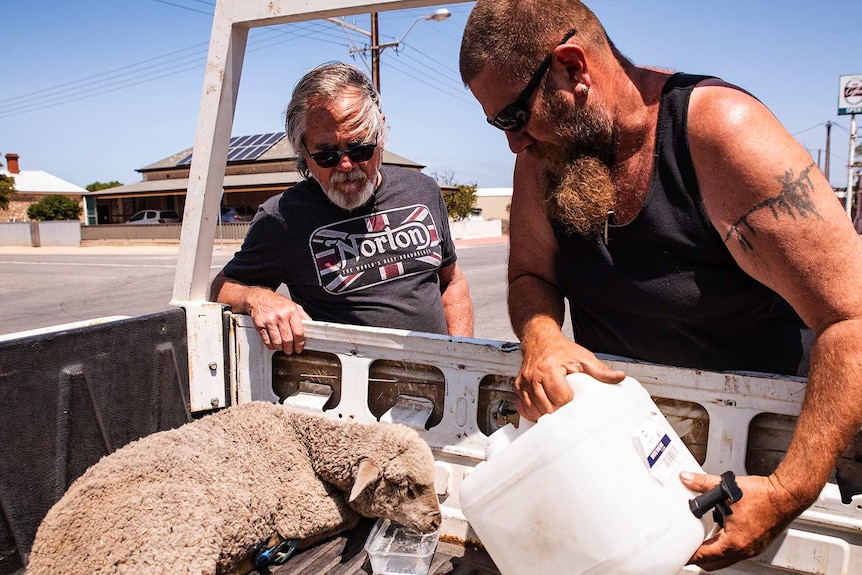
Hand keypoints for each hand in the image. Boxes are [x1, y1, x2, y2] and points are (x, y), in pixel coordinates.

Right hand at [248, 290, 311, 353]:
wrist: (260, 298)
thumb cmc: (277, 303)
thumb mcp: (294, 306)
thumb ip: (303, 317)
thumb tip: (311, 328)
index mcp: (291, 311)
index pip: (298, 332)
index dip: (300, 343)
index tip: (299, 348)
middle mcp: (281, 316)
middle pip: (288, 339)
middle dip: (290, 349)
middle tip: (290, 350)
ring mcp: (270, 321)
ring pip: (277, 342)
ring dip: (280, 348)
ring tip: (282, 347)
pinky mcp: (260, 325)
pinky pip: (267, 341)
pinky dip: (271, 346)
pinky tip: (274, 344)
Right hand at [515, 332, 624, 420]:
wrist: (539, 340)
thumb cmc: (561, 350)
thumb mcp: (583, 358)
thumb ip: (601, 370)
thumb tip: (619, 377)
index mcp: (549, 368)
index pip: (560, 398)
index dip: (569, 403)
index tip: (575, 401)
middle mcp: (533, 376)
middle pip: (546, 408)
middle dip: (558, 412)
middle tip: (567, 409)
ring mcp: (524, 382)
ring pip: (534, 411)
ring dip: (545, 414)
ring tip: (556, 410)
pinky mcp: (518, 387)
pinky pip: (523, 408)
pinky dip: (532, 412)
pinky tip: (542, 409)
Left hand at [681, 471, 805, 570]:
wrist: (787, 495)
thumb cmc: (764, 496)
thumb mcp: (725, 488)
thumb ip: (702, 484)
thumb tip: (687, 479)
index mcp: (734, 541)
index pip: (705, 555)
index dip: (690, 555)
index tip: (681, 554)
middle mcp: (744, 549)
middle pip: (715, 564)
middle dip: (700, 559)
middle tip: (688, 551)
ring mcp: (753, 548)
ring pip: (727, 559)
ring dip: (713, 553)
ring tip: (701, 542)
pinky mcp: (759, 543)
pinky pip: (737, 552)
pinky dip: (726, 547)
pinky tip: (721, 533)